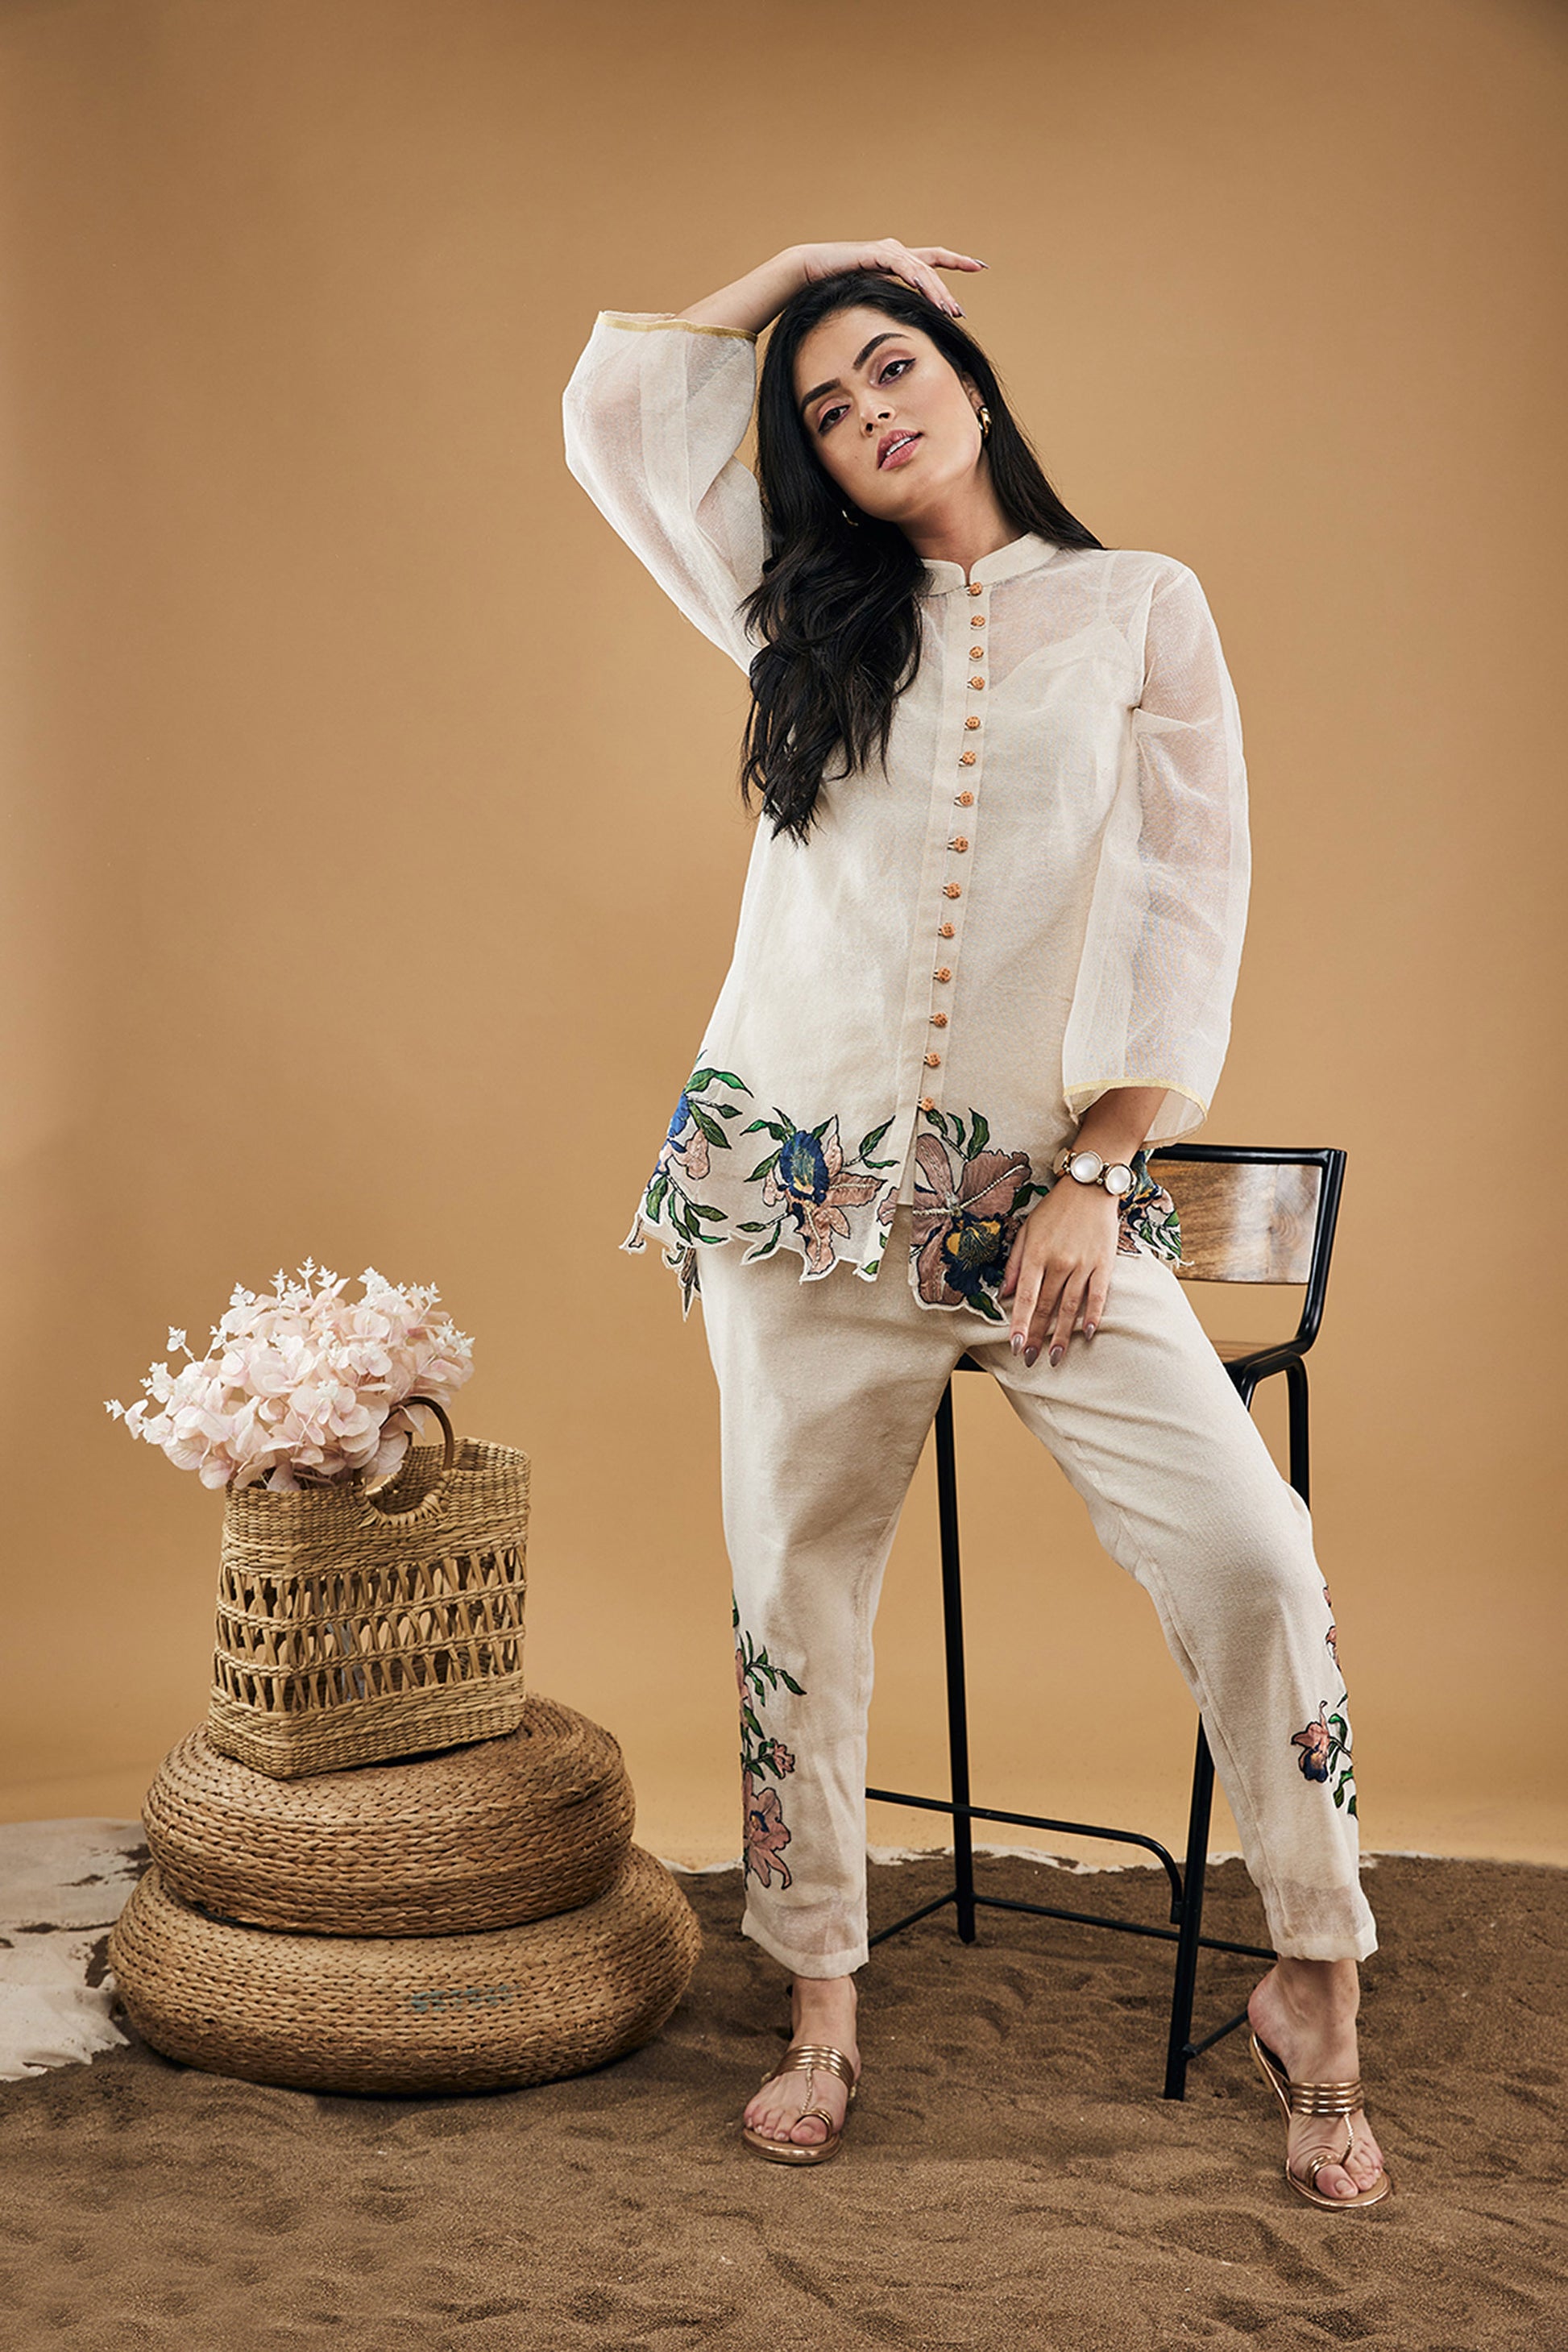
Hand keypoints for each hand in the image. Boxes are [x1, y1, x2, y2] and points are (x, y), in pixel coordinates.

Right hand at [793, 240, 986, 317]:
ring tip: (947, 310)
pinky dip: (915, 277)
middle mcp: (896, 252)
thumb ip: (888, 305)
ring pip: (920, 270)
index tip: (980, 265)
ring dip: (935, 291)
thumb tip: (902, 327)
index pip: (934, 259)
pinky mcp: (875, 253)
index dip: (958, 261)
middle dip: (947, 292)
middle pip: (932, 270)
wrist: (807, 273)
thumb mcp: (869, 299)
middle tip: (959, 314)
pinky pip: (901, 265)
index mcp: (898, 261)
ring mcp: (887, 251)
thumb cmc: (834, 289)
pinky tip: (925, 288)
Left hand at [999, 1177, 1118, 1367]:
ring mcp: (1083, 1264)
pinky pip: (1099, 1294)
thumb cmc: (1053, 1209)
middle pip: (1047, 1306)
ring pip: (1071, 1306)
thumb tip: (1005, 1293)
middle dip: (1038, 1336)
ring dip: (1063, 1334)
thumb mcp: (1026, 1230)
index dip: (1021, 1324)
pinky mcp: (1104, 1263)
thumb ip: (1015, 1263)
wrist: (1089, 1187)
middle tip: (1031, 1360)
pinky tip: (1089, 1333)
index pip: (1027, 1297)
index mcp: (1037, 1254)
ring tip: (1057, 1357)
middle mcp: (1059, 1262)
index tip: (1015, 1346)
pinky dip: (1094, 1314)